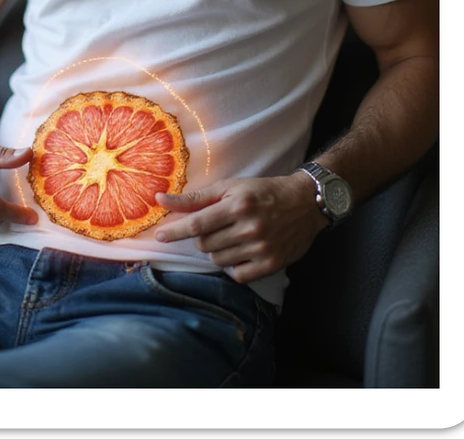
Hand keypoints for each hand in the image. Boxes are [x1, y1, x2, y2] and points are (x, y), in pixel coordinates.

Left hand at [153, 174, 328, 284]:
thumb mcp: (229, 187)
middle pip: (205, 244)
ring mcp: (262, 248)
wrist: (304, 203)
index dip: (175, 231)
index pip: (197, 223)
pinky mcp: (272, 264)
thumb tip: (160, 199)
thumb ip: (195, 198)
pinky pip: (237, 275)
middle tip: (215, 226)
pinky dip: (232, 266)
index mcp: (237, 205)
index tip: (159, 237)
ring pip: (218, 260)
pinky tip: (240, 252)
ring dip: (216, 251)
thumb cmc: (261, 191)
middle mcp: (249, 228)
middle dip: (202, 237)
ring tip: (230, 236)